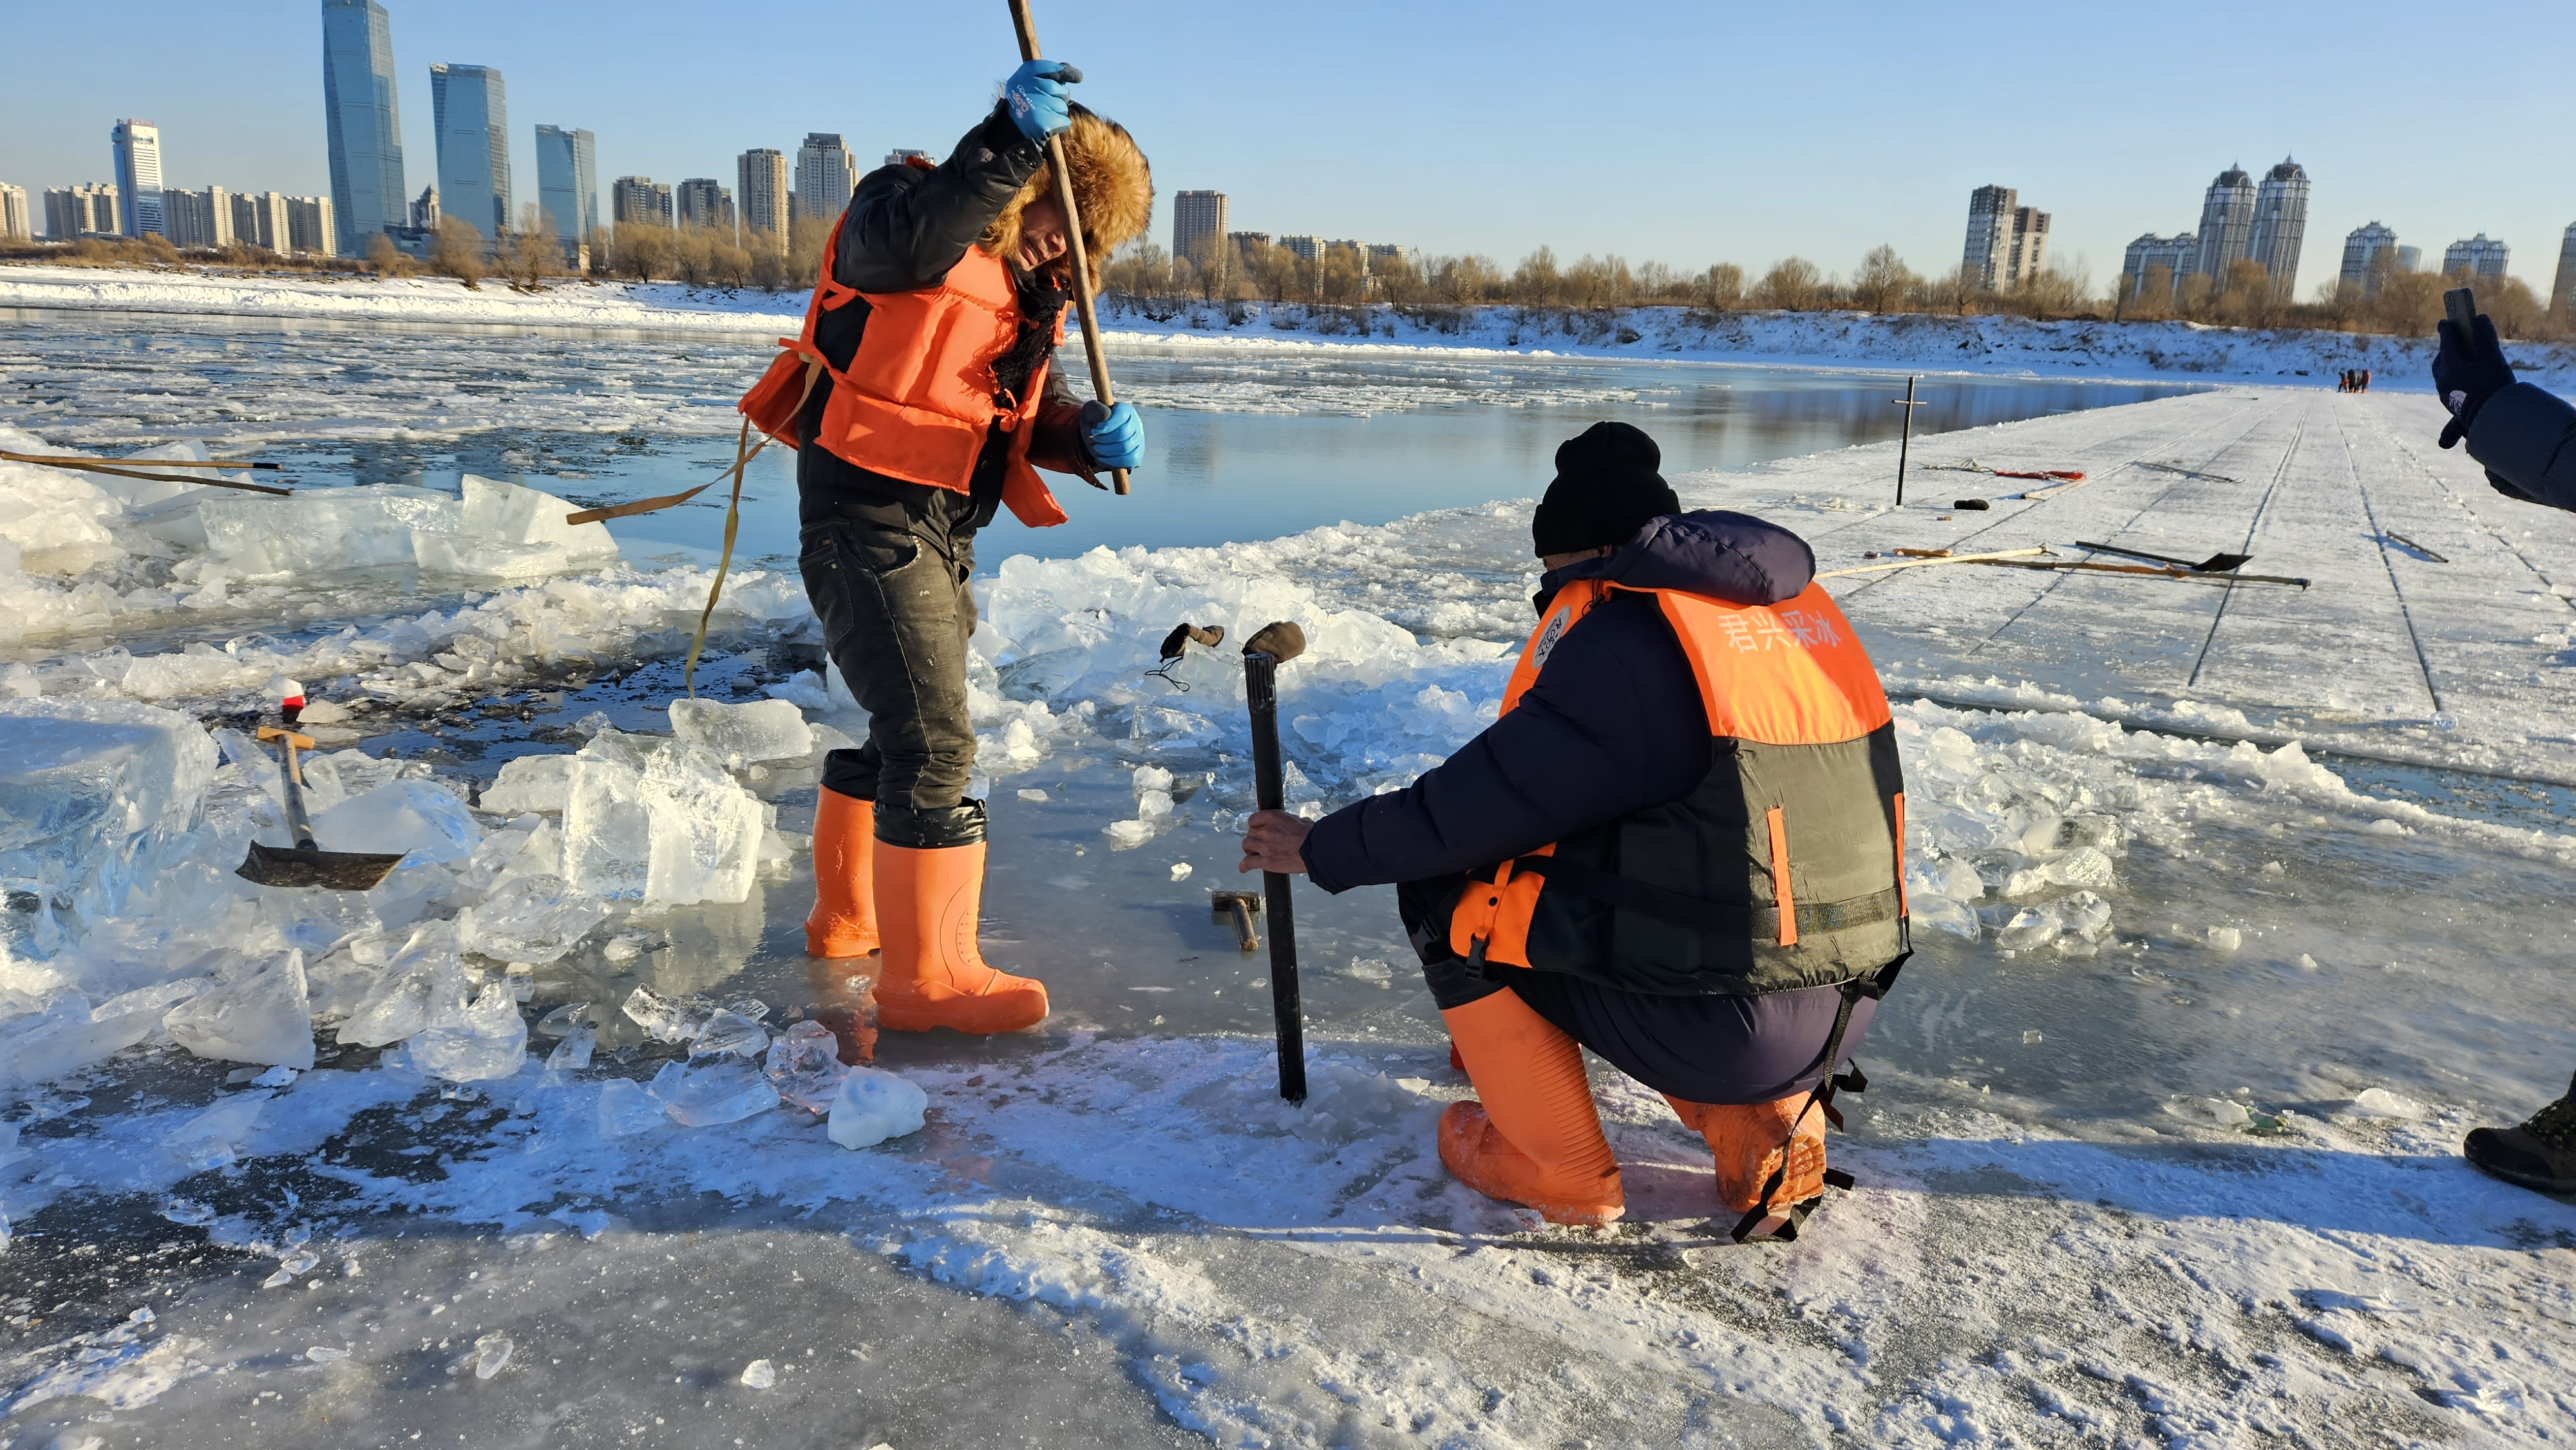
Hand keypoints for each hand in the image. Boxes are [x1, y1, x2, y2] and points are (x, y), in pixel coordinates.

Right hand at [1004, 60, 1078, 141]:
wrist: (1009, 131)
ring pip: (1063, 106)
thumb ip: (1048, 75)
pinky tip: (1045, 125)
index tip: (1079, 77)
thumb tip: (1078, 74)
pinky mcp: (1044, 123)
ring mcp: (1038, 105)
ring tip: (1040, 115)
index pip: (1051, 68)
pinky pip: (1065, 121)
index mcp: (1024, 73)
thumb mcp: (1027, 83)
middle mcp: (1030, 86)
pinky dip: (1058, 125)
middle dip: (1059, 97)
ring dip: (1056, 112)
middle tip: (1044, 104)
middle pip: (1061, 89)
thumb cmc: (1023, 105)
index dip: (1066, 72)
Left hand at [1081, 399, 1144, 471]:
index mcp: (1126, 410)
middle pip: (1123, 434)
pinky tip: (1102, 458)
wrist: (1096, 436)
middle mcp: (1136, 423)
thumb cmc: (1094, 422)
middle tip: (1092, 440)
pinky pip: (1130, 461)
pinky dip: (1113, 462)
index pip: (1122, 416)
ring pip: (1126, 448)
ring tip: (1096, 448)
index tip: (1094, 430)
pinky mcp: (1137, 454)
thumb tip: (1106, 415)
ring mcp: (1139, 440)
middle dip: (1104, 439)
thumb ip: (1096, 410)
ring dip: (1106, 451)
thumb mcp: (1090, 412)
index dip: (1107, 425)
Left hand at [1238, 809, 1310, 875]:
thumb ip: (1290, 821)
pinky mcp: (1266, 861)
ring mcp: (1264, 846)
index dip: (1255, 825)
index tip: (1258, 829)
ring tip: (1253, 854)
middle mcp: (1266, 830)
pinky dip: (1244, 866)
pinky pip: (1248, 863)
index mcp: (1273, 817)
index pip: (1254, 819)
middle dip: (1254, 838)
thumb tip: (1294, 823)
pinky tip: (1244, 868)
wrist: (1316, 850)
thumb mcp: (1301, 821)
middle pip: (1250, 833)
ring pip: (1246, 845)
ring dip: (1249, 850)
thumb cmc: (1313, 836)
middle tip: (1259, 843)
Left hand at [2434, 313, 2513, 449]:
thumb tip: (2479, 318)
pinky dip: (2453, 380)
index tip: (2445, 322)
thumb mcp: (2492, 359)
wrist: (2494, 420)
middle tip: (2451, 343)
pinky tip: (2462, 382)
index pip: (2447, 344)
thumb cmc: (2494, 386)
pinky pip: (2448, 390)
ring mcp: (2445, 396)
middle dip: (2445, 350)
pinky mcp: (2452, 407)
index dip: (2447, 331)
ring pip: (2442, 376)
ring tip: (2458, 361)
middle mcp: (2443, 382)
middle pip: (2440, 362)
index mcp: (2450, 368)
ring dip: (2447, 366)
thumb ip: (2484, 338)